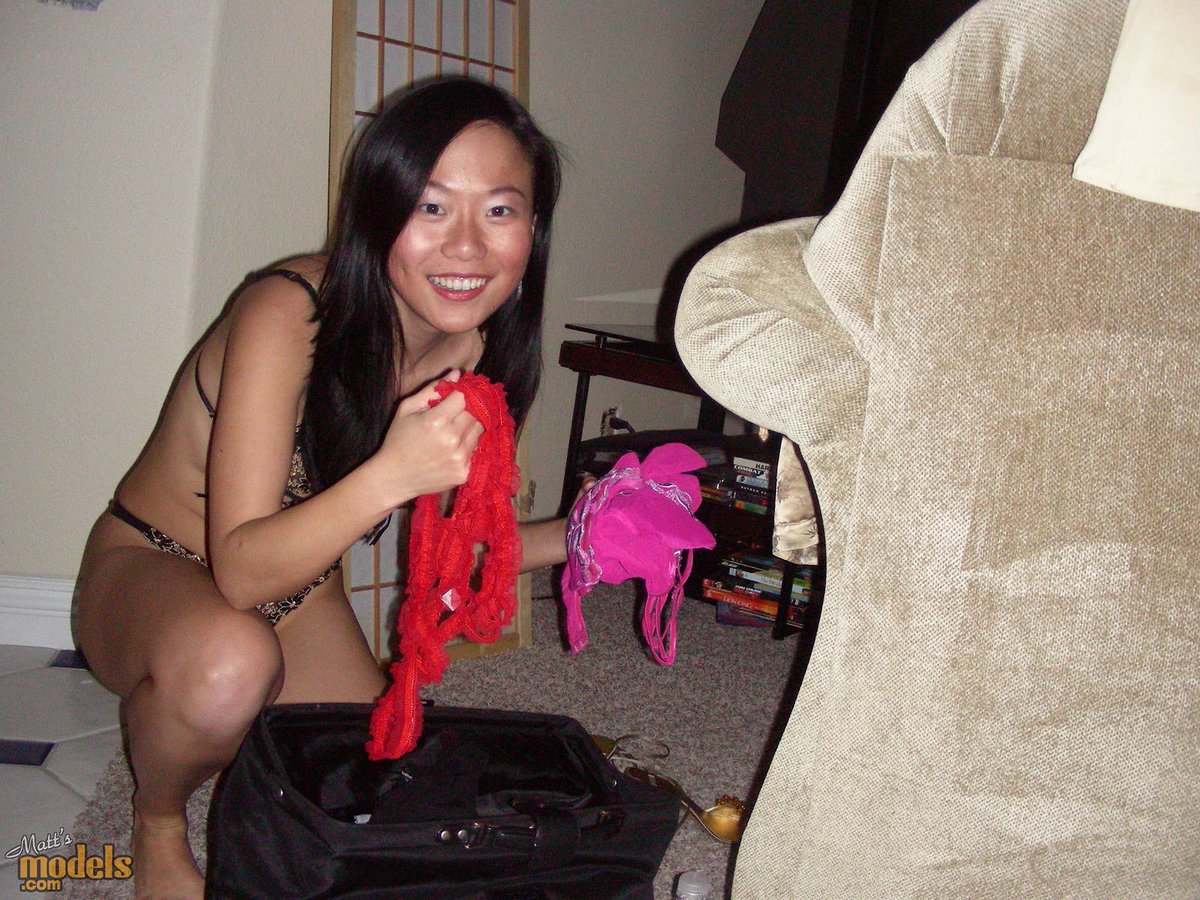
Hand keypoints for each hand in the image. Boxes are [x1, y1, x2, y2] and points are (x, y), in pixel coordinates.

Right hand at [373, 372, 483, 503]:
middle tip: (456, 412)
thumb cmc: (398, 440)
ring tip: (452, 431)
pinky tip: (452, 448)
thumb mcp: (407, 409)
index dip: (464, 392)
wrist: (394, 477)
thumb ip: (432, 389)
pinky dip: (468, 446)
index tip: (459, 393)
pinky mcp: (464, 472)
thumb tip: (456, 373)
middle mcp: (452, 439)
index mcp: (436, 421)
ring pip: (479, 431)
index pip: (465, 397)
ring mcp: (460, 458)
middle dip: (468, 409)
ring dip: (470, 427)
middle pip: (476, 413)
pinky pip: (475, 450)